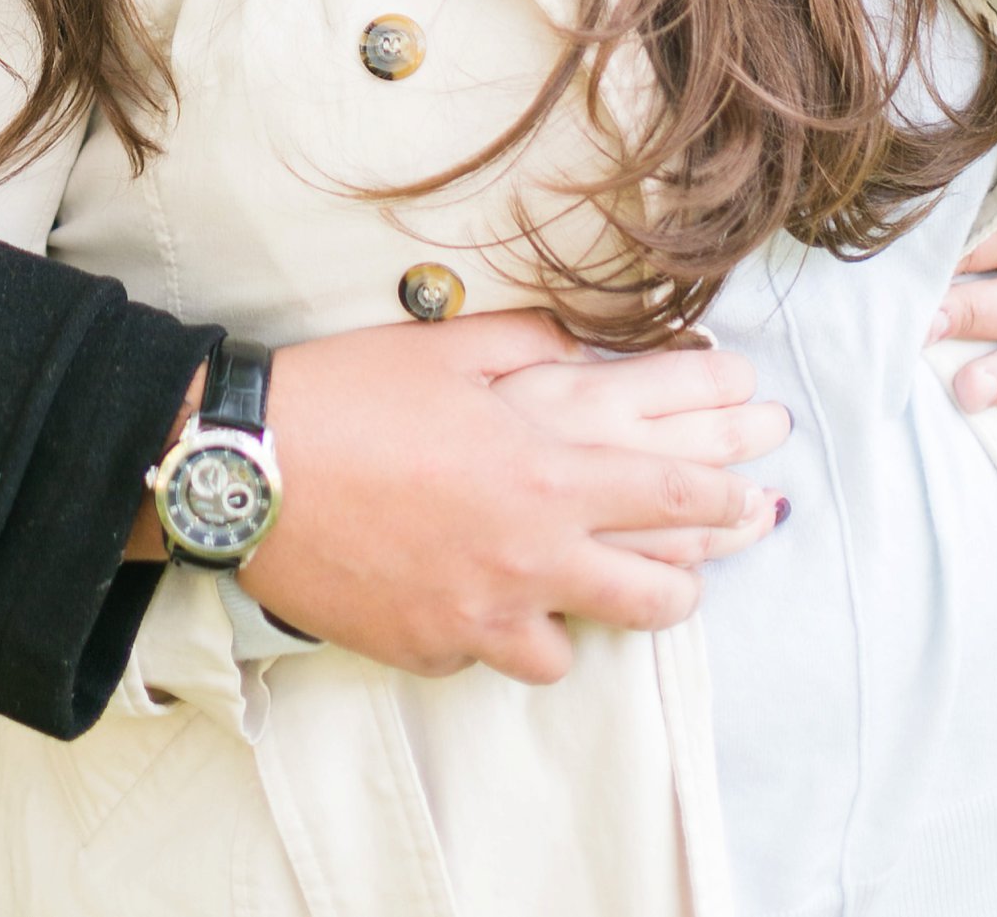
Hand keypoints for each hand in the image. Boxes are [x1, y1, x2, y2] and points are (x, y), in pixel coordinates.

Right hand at [232, 315, 785, 685]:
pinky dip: (488, 630)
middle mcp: (529, 560)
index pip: (671, 498)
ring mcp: (479, 618)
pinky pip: (486, 655)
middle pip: (652, 600)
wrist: (248, 468)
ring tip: (557, 590)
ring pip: (570, 651)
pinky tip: (464, 593)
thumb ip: (533, 342)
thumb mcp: (447, 347)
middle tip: (680, 571)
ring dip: (574, 619)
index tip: (749, 498)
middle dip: (683, 585)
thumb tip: (584, 344)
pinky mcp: (429, 650)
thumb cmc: (347, 395)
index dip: (723, 501)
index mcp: (544, 476)